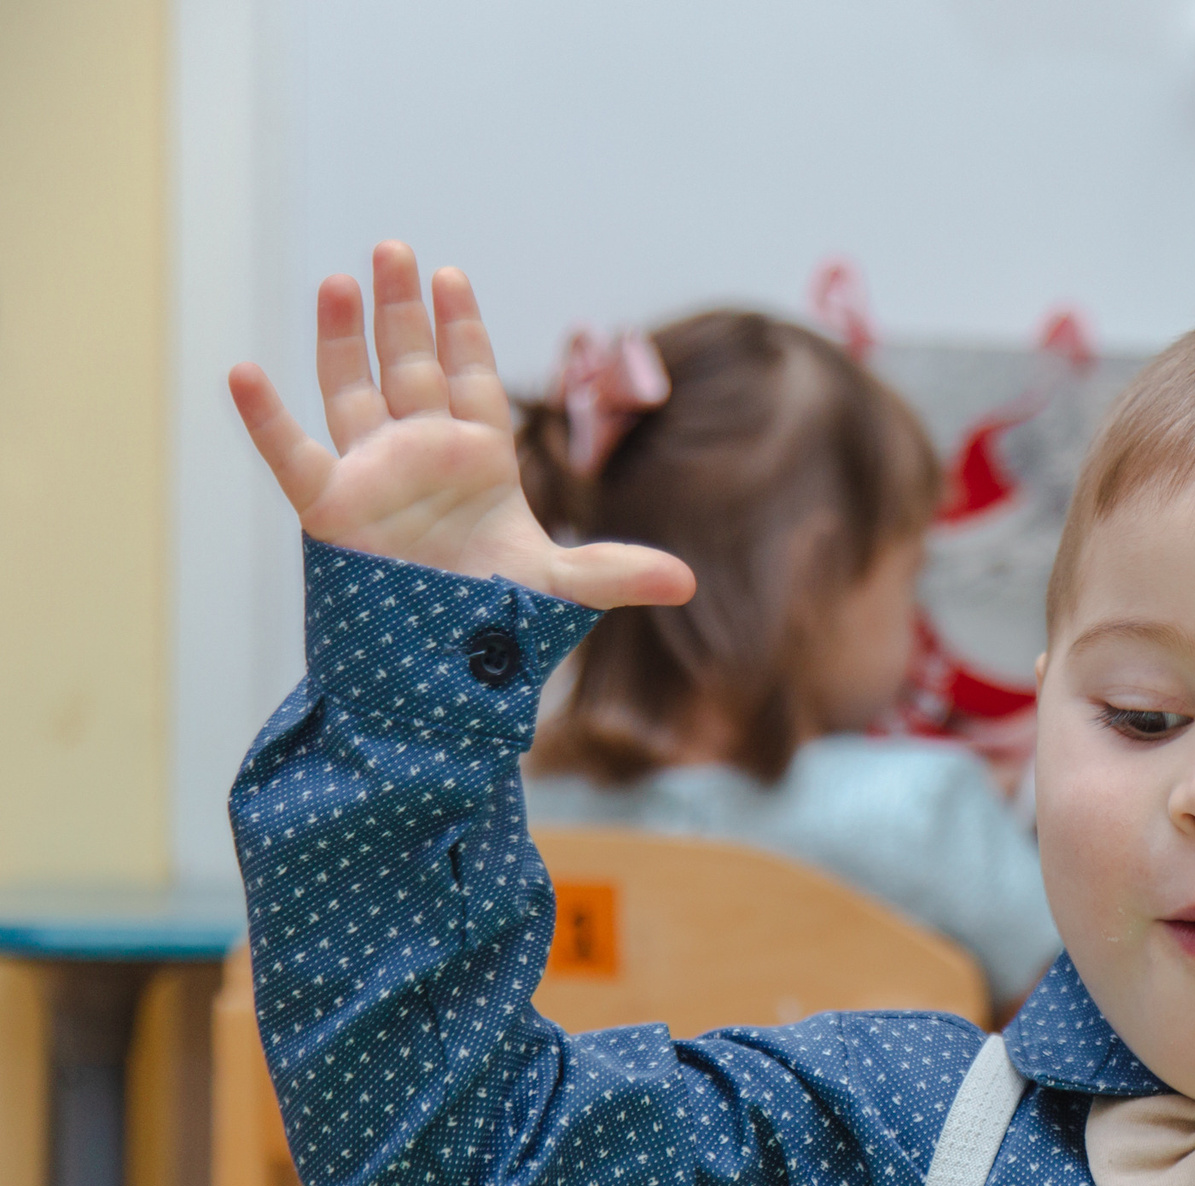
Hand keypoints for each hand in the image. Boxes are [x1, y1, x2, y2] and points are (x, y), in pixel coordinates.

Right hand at [229, 241, 692, 609]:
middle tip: (394, 247)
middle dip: (403, 309)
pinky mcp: (331, 508)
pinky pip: (293, 454)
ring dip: (341, 337)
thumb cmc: (496, 617)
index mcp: (478, 459)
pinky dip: (267, 418)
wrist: (439, 666)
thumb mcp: (561, 588)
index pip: (470, 376)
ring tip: (335, 279)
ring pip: (352, 389)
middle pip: (410, 365)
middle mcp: (422, 454)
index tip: (452, 277)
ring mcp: (373, 474)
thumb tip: (686, 583)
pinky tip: (244, 372)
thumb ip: (617, 573)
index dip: (461, 329)